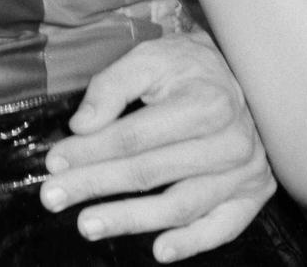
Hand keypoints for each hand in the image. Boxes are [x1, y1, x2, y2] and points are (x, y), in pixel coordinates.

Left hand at [39, 32, 274, 261]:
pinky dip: (190, 243)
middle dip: (96, 185)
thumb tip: (81, 125)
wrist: (236, 73)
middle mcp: (230, 142)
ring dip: (130, 220)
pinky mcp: (252, 194)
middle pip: (151, 172)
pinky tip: (158, 250)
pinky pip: (221, 228)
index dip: (91, 151)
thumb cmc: (185, 67)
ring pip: (180, 206)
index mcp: (204, 103)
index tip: (55, 163)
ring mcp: (244, 172)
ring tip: (87, 224)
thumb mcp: (148, 58)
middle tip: (54, 197)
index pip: (135, 136)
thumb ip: (112, 86)